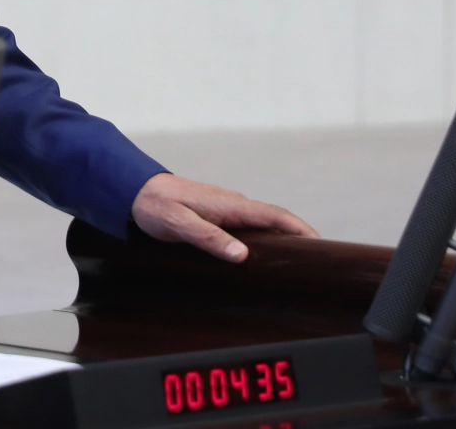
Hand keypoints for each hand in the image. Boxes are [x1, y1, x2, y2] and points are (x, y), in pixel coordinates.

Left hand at [132, 172, 317, 262]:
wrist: (135, 191)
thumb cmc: (155, 206)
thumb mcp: (179, 225)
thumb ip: (209, 238)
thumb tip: (242, 255)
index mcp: (230, 205)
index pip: (275, 216)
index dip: (300, 229)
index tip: (321, 245)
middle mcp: (234, 205)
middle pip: (276, 222)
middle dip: (299, 238)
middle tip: (317, 262)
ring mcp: (227, 210)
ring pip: (263, 226)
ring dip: (282, 240)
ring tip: (296, 264)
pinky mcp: (219, 217)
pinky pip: (249, 228)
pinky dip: (264, 240)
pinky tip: (264, 257)